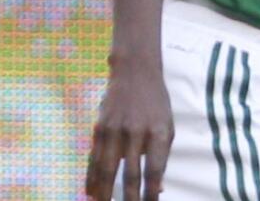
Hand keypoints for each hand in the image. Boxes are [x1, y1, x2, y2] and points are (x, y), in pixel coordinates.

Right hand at [86, 68, 174, 200]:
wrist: (134, 72)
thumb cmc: (156, 104)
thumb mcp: (167, 126)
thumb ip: (162, 157)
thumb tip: (157, 189)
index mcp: (158, 132)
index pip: (153, 170)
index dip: (150, 193)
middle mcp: (136, 131)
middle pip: (130, 174)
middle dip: (129, 199)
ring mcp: (116, 129)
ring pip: (108, 169)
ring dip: (106, 193)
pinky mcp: (100, 127)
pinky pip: (94, 158)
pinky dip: (92, 178)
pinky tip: (92, 192)